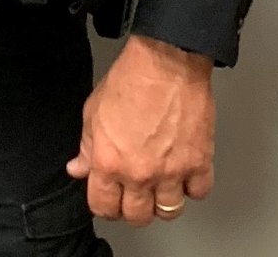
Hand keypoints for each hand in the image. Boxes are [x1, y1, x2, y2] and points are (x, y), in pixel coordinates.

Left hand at [66, 34, 214, 225]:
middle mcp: (139, 173)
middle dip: (134, 208)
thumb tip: (78, 167)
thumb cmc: (132, 78)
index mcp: (109, 162)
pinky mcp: (199, 161)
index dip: (105, 205)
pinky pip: (199, 192)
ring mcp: (171, 171)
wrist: (167, 61)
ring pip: (169, 211)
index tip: (110, 198)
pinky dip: (193, 186)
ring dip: (164, 201)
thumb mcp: (94, 111)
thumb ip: (87, 146)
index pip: (103, 206)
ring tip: (161, 186)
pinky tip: (185, 173)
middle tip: (136, 194)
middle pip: (137, 216)